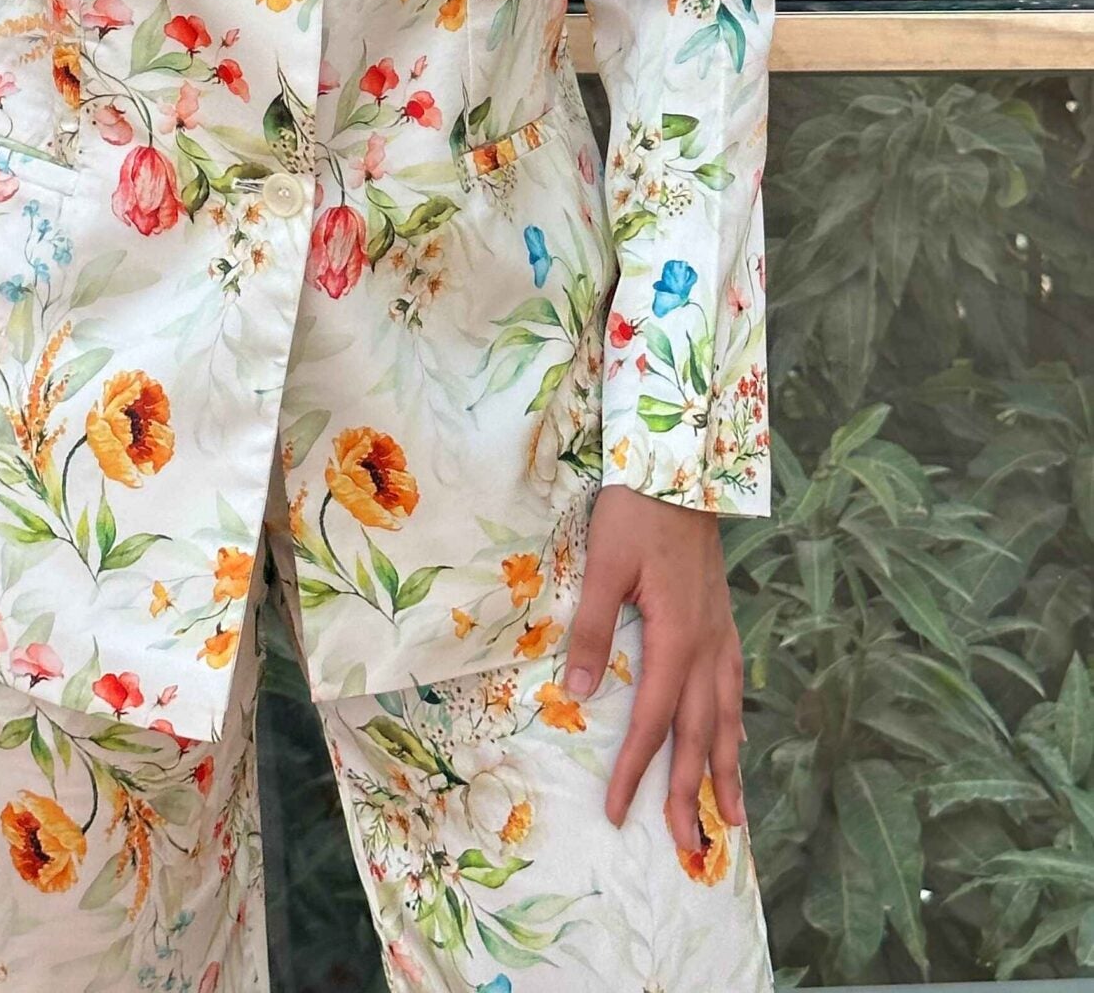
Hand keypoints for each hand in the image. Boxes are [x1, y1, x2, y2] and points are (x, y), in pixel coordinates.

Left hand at [560, 483, 748, 855]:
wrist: (683, 467)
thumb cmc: (637, 511)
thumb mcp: (604, 564)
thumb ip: (593, 627)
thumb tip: (577, 691)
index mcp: (677, 637)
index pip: (653, 720)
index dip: (636, 770)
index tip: (620, 812)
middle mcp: (707, 645)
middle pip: (700, 733)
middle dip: (691, 792)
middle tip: (689, 845)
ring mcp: (721, 633)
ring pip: (728, 715)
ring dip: (728, 769)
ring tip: (734, 816)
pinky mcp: (723, 619)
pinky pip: (735, 688)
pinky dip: (736, 725)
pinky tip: (735, 738)